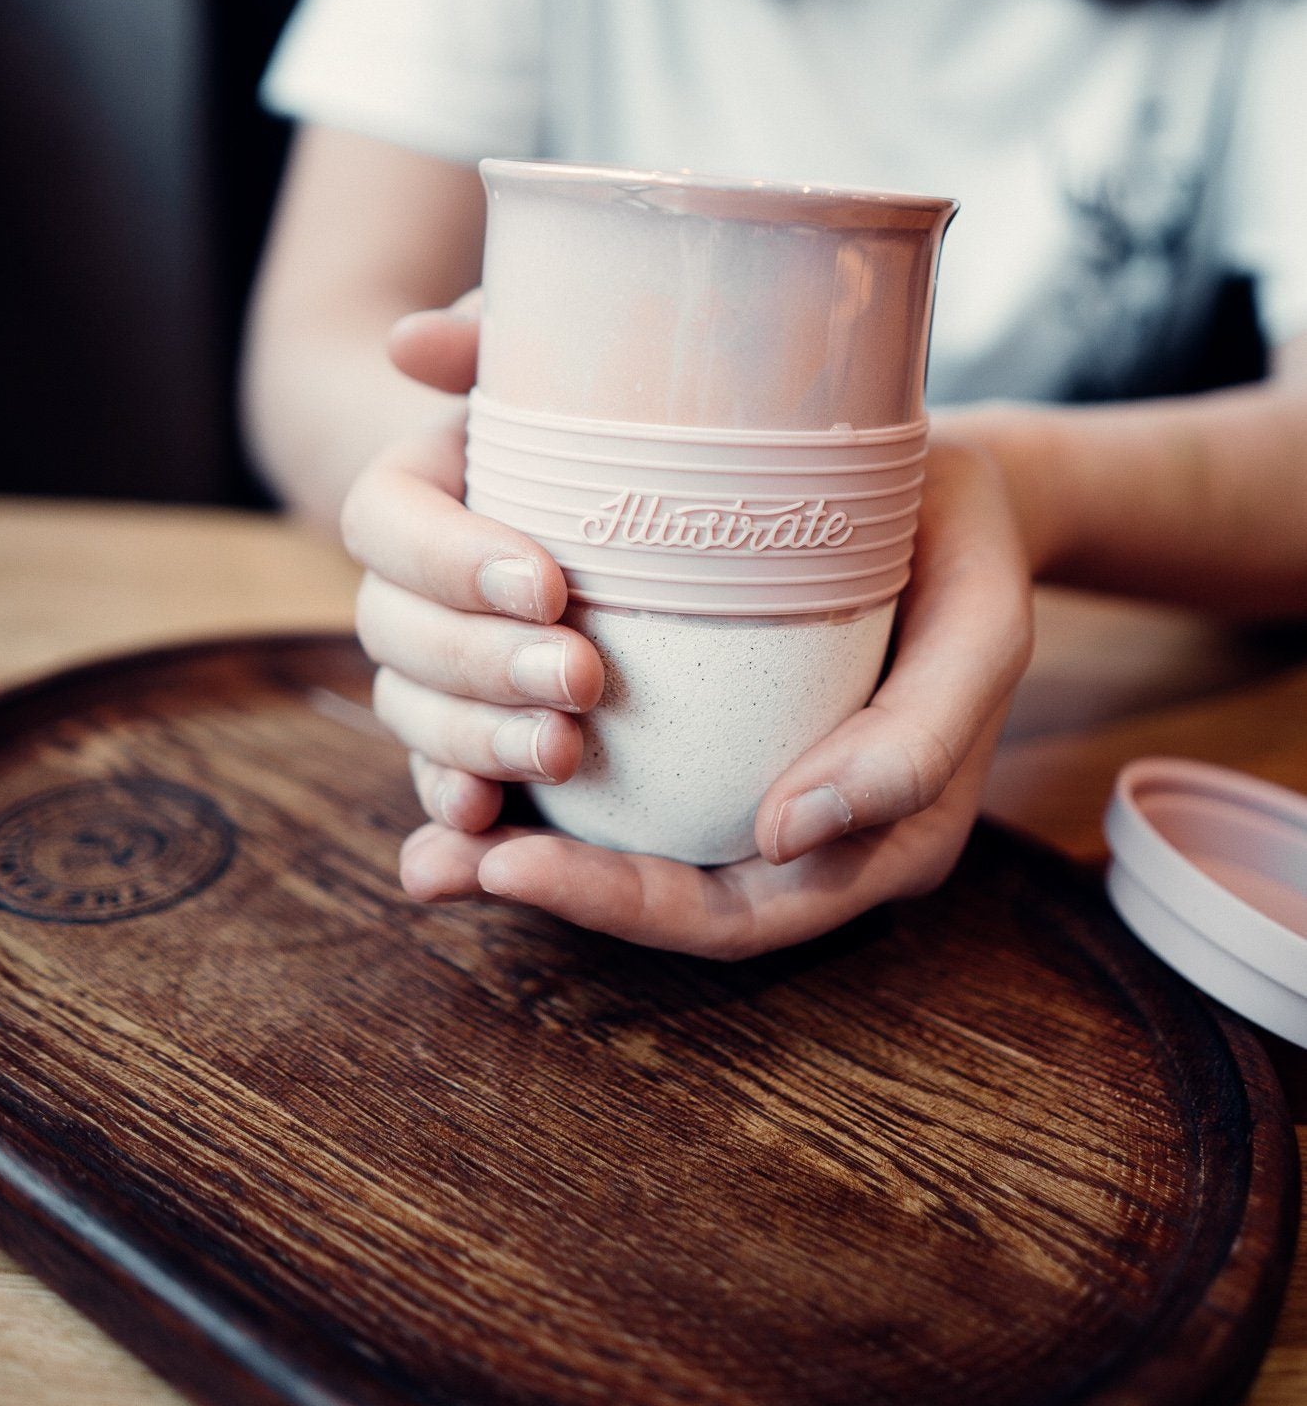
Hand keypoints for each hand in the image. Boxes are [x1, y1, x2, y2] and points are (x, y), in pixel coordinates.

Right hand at [341, 295, 604, 836]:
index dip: (452, 559)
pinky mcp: (470, 735)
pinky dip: (451, 807)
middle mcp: (405, 585)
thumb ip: (488, 336)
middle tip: (582, 677)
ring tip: (566, 755)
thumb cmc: (579, 407)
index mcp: (411, 490)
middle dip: (483, 663)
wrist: (607, 484)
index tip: (547, 581)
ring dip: (477, 742)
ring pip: (414, 715)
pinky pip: (439, 778)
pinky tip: (483, 827)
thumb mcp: (546, 358)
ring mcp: (431, 669)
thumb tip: (411, 342)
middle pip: (397, 634)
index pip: (386, 524)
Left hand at [391, 418, 1035, 960]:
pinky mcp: (703, 729)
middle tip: (432, 863)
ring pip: (626, 846)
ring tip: (425, 838)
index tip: (512, 862)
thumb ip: (913, 742)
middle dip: (542, 888)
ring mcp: (746, 785)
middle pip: (659, 898)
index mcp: (875, 846)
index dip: (615, 906)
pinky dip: (534, 772)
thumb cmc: (972, 558)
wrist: (954, 488)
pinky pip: (616, 776)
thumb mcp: (980, 635)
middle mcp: (799, 837)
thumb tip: (781, 836)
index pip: (728, 917)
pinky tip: (460, 750)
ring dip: (518, 843)